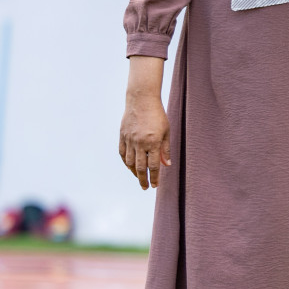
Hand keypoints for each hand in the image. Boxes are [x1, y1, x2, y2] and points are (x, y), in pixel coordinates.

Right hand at [119, 56, 169, 189]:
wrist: (141, 101)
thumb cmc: (157, 115)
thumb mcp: (166, 131)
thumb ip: (166, 149)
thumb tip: (167, 165)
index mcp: (153, 142)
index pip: (153, 165)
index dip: (155, 177)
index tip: (155, 185)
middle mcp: (140, 143)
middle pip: (140, 167)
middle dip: (143, 179)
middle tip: (146, 187)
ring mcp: (129, 140)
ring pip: (130, 162)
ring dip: (134, 172)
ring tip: (139, 178)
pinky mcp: (122, 136)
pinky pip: (123, 153)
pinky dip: (126, 162)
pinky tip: (130, 167)